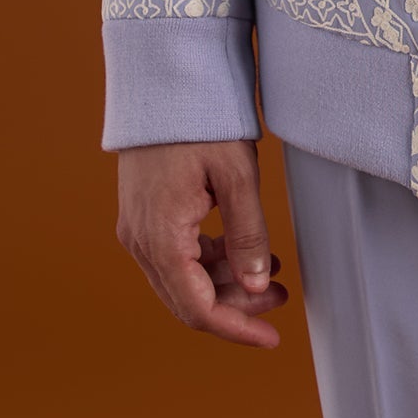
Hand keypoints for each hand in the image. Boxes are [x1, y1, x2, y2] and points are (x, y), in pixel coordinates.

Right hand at [116, 139, 289, 347]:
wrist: (163, 79)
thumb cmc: (200, 120)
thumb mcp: (237, 175)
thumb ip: (248, 235)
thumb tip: (256, 287)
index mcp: (160, 238)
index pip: (197, 308)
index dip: (236, 329)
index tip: (271, 339)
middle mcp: (140, 242)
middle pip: (189, 298)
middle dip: (236, 306)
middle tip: (280, 295)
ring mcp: (138, 228)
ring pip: (183, 278)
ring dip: (225, 282)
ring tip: (269, 271)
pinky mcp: (144, 215)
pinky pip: (176, 255)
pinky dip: (209, 260)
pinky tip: (241, 251)